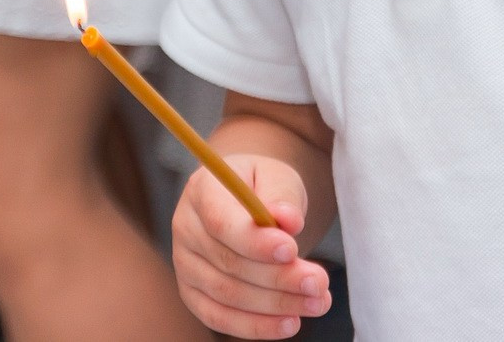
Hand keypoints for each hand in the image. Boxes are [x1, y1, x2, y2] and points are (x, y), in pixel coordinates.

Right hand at [172, 156, 331, 337]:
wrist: (250, 203)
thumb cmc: (264, 188)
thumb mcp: (278, 178)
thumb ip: (282, 197)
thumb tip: (288, 220)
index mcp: (202, 190)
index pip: (222, 223)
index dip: (255, 242)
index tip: (292, 251)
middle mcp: (185, 227)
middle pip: (229, 262)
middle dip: (278, 278)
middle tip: (319, 283)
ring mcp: (184, 264)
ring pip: (228, 295)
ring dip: (275, 304)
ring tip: (317, 302)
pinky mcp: (192, 293)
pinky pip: (219, 318)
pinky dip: (256, 326)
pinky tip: (290, 323)